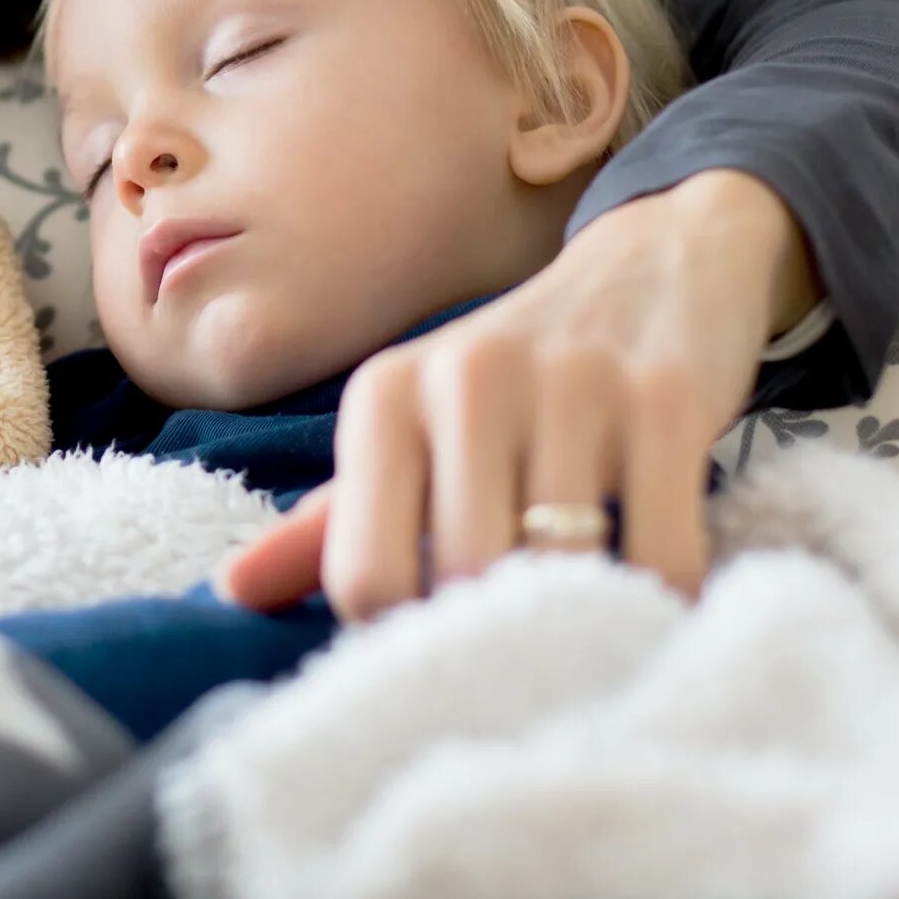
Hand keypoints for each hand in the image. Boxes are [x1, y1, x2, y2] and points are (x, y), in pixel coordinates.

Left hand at [220, 169, 815, 617]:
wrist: (654, 265)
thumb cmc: (512, 378)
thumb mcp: (413, 429)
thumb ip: (331, 517)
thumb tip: (233, 591)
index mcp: (384, 396)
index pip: (364, 575)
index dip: (406, 631)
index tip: (446, 629)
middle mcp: (466, 377)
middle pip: (463, 579)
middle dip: (500, 628)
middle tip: (531, 632)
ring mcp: (571, 382)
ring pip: (562, 569)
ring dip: (584, 612)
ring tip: (593, 605)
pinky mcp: (666, 397)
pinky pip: (661, 551)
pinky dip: (664, 592)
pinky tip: (657, 581)